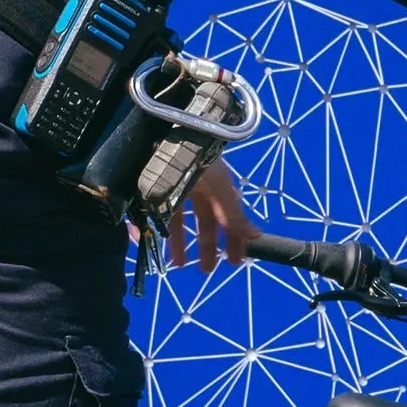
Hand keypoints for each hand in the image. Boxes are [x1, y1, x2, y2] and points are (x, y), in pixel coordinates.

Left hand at [159, 155, 258, 271]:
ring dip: (179, 243)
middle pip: (204, 221)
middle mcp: (196, 187)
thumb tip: (257, 235)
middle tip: (206, 270)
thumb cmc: (199, 161)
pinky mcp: (149, 189)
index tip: (236, 261)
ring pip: (177, 220)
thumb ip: (235, 215)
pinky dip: (150, 228)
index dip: (234, 239)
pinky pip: (150, 212)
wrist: (166, 135)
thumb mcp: (221, 189)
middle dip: (206, 246)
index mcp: (216, 186)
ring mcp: (172, 187)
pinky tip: (149, 243)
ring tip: (178, 265)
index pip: (228, 217)